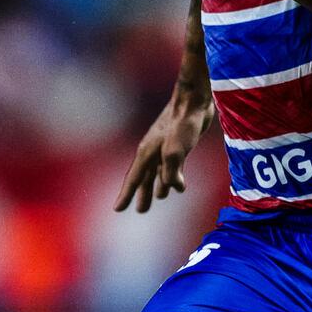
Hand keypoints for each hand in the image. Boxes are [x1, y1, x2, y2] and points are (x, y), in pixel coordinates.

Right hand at [116, 97, 211, 212]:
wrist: (194, 101)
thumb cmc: (182, 123)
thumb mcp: (176, 150)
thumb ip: (170, 170)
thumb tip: (170, 187)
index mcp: (147, 152)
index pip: (134, 178)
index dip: (125, 195)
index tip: (117, 210)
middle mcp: (152, 151)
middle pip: (145, 178)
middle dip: (142, 194)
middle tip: (141, 210)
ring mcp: (164, 148)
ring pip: (158, 173)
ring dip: (158, 186)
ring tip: (158, 199)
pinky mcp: (178, 146)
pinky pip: (171, 167)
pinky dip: (172, 178)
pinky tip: (179, 186)